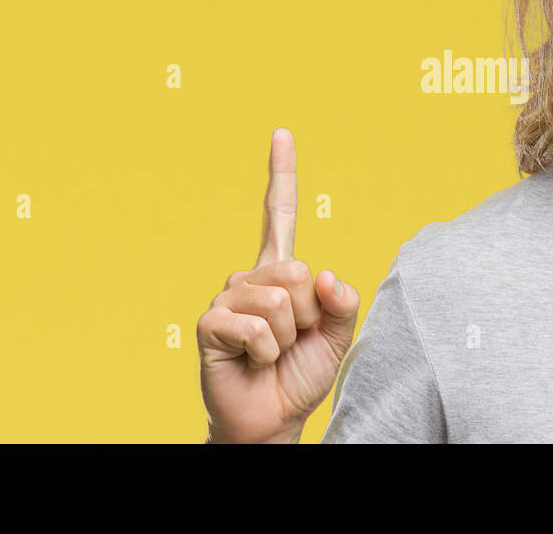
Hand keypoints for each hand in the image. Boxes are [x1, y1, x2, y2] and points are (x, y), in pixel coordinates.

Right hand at [196, 128, 360, 442]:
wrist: (273, 418)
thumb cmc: (300, 375)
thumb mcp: (337, 336)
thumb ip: (342, 301)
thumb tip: (324, 274)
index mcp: (280, 272)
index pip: (280, 215)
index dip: (281, 174)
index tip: (281, 133)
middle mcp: (250, 277)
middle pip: (297, 272)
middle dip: (309, 314)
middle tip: (294, 340)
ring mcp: (227, 297)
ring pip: (280, 301)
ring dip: (288, 337)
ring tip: (272, 353)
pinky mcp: (210, 323)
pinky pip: (257, 327)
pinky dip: (266, 352)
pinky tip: (254, 362)